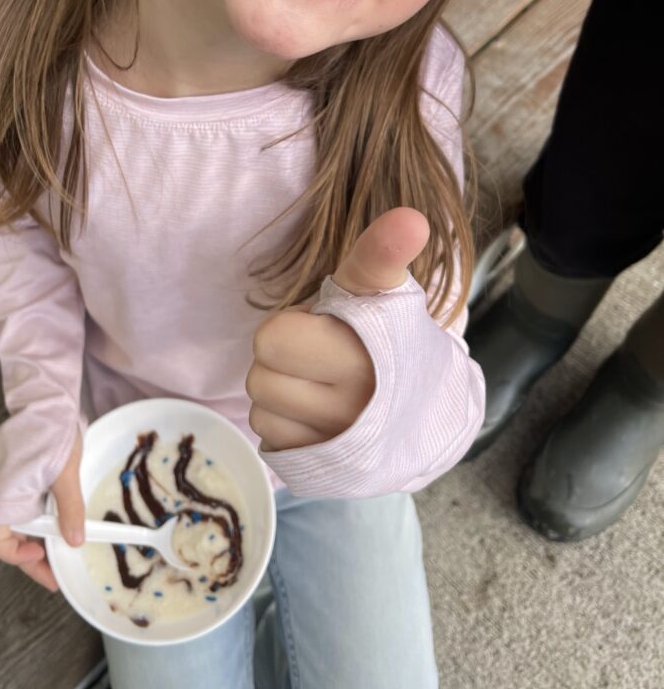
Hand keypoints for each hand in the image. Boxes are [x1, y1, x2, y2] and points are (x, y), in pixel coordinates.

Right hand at [0, 430, 84, 592]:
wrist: (47, 398)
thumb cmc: (51, 430)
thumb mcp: (66, 473)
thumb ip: (69, 508)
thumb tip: (74, 541)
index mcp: (7, 494)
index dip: (14, 555)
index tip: (38, 555)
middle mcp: (6, 494)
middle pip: (11, 537)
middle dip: (32, 559)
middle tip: (56, 573)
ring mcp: (15, 486)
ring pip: (22, 524)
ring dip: (40, 541)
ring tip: (63, 551)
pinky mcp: (26, 478)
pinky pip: (30, 508)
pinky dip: (44, 521)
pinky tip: (63, 523)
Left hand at [246, 207, 429, 451]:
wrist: (428, 414)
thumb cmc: (388, 337)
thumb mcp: (383, 292)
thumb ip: (380, 255)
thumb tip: (409, 218)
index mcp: (365, 354)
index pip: (278, 336)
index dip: (297, 323)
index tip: (336, 314)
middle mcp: (353, 403)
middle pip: (261, 364)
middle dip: (284, 349)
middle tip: (320, 347)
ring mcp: (336, 443)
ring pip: (260, 401)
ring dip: (282, 387)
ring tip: (321, 381)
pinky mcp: (321, 470)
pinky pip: (267, 436)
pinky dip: (285, 422)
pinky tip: (315, 413)